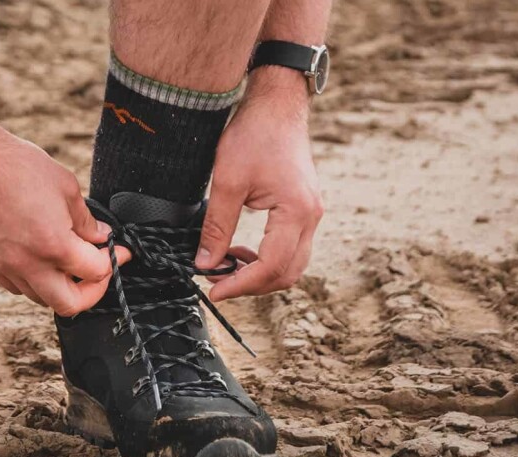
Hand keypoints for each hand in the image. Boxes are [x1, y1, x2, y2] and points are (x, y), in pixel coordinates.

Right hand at [0, 130, 129, 315]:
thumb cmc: (17, 165)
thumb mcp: (66, 186)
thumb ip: (86, 221)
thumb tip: (100, 238)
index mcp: (53, 244)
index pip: (95, 272)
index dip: (114, 260)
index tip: (119, 250)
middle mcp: (28, 263)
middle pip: (70, 304)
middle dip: (91, 291)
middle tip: (98, 271)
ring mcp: (5, 266)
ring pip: (41, 298)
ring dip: (61, 286)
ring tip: (69, 262)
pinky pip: (18, 286)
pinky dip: (35, 281)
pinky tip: (41, 259)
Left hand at [195, 81, 322, 300]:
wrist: (277, 106)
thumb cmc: (254, 135)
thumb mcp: (227, 182)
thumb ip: (217, 227)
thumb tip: (206, 263)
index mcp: (296, 212)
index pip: (271, 267)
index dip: (241, 284)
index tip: (214, 290)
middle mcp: (311, 217)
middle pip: (288, 273)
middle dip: (252, 285)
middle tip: (217, 282)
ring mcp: (311, 213)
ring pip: (292, 264)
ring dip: (261, 274)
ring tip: (226, 267)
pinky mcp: (305, 209)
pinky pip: (291, 248)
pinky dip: (268, 259)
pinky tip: (241, 251)